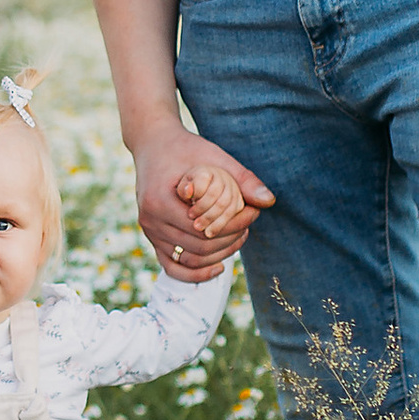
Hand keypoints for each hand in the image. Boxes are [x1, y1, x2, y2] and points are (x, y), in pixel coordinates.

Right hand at [132, 125, 271, 276]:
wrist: (154, 146)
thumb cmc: (186, 149)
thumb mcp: (215, 158)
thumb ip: (243, 179)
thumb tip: (269, 201)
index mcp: (160, 202)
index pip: (204, 229)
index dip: (233, 226)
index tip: (252, 213)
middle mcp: (150, 221)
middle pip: (199, 247)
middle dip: (229, 239)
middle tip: (249, 224)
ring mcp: (149, 232)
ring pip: (190, 259)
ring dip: (219, 254)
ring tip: (239, 237)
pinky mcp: (152, 239)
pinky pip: (173, 267)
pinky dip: (196, 273)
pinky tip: (219, 266)